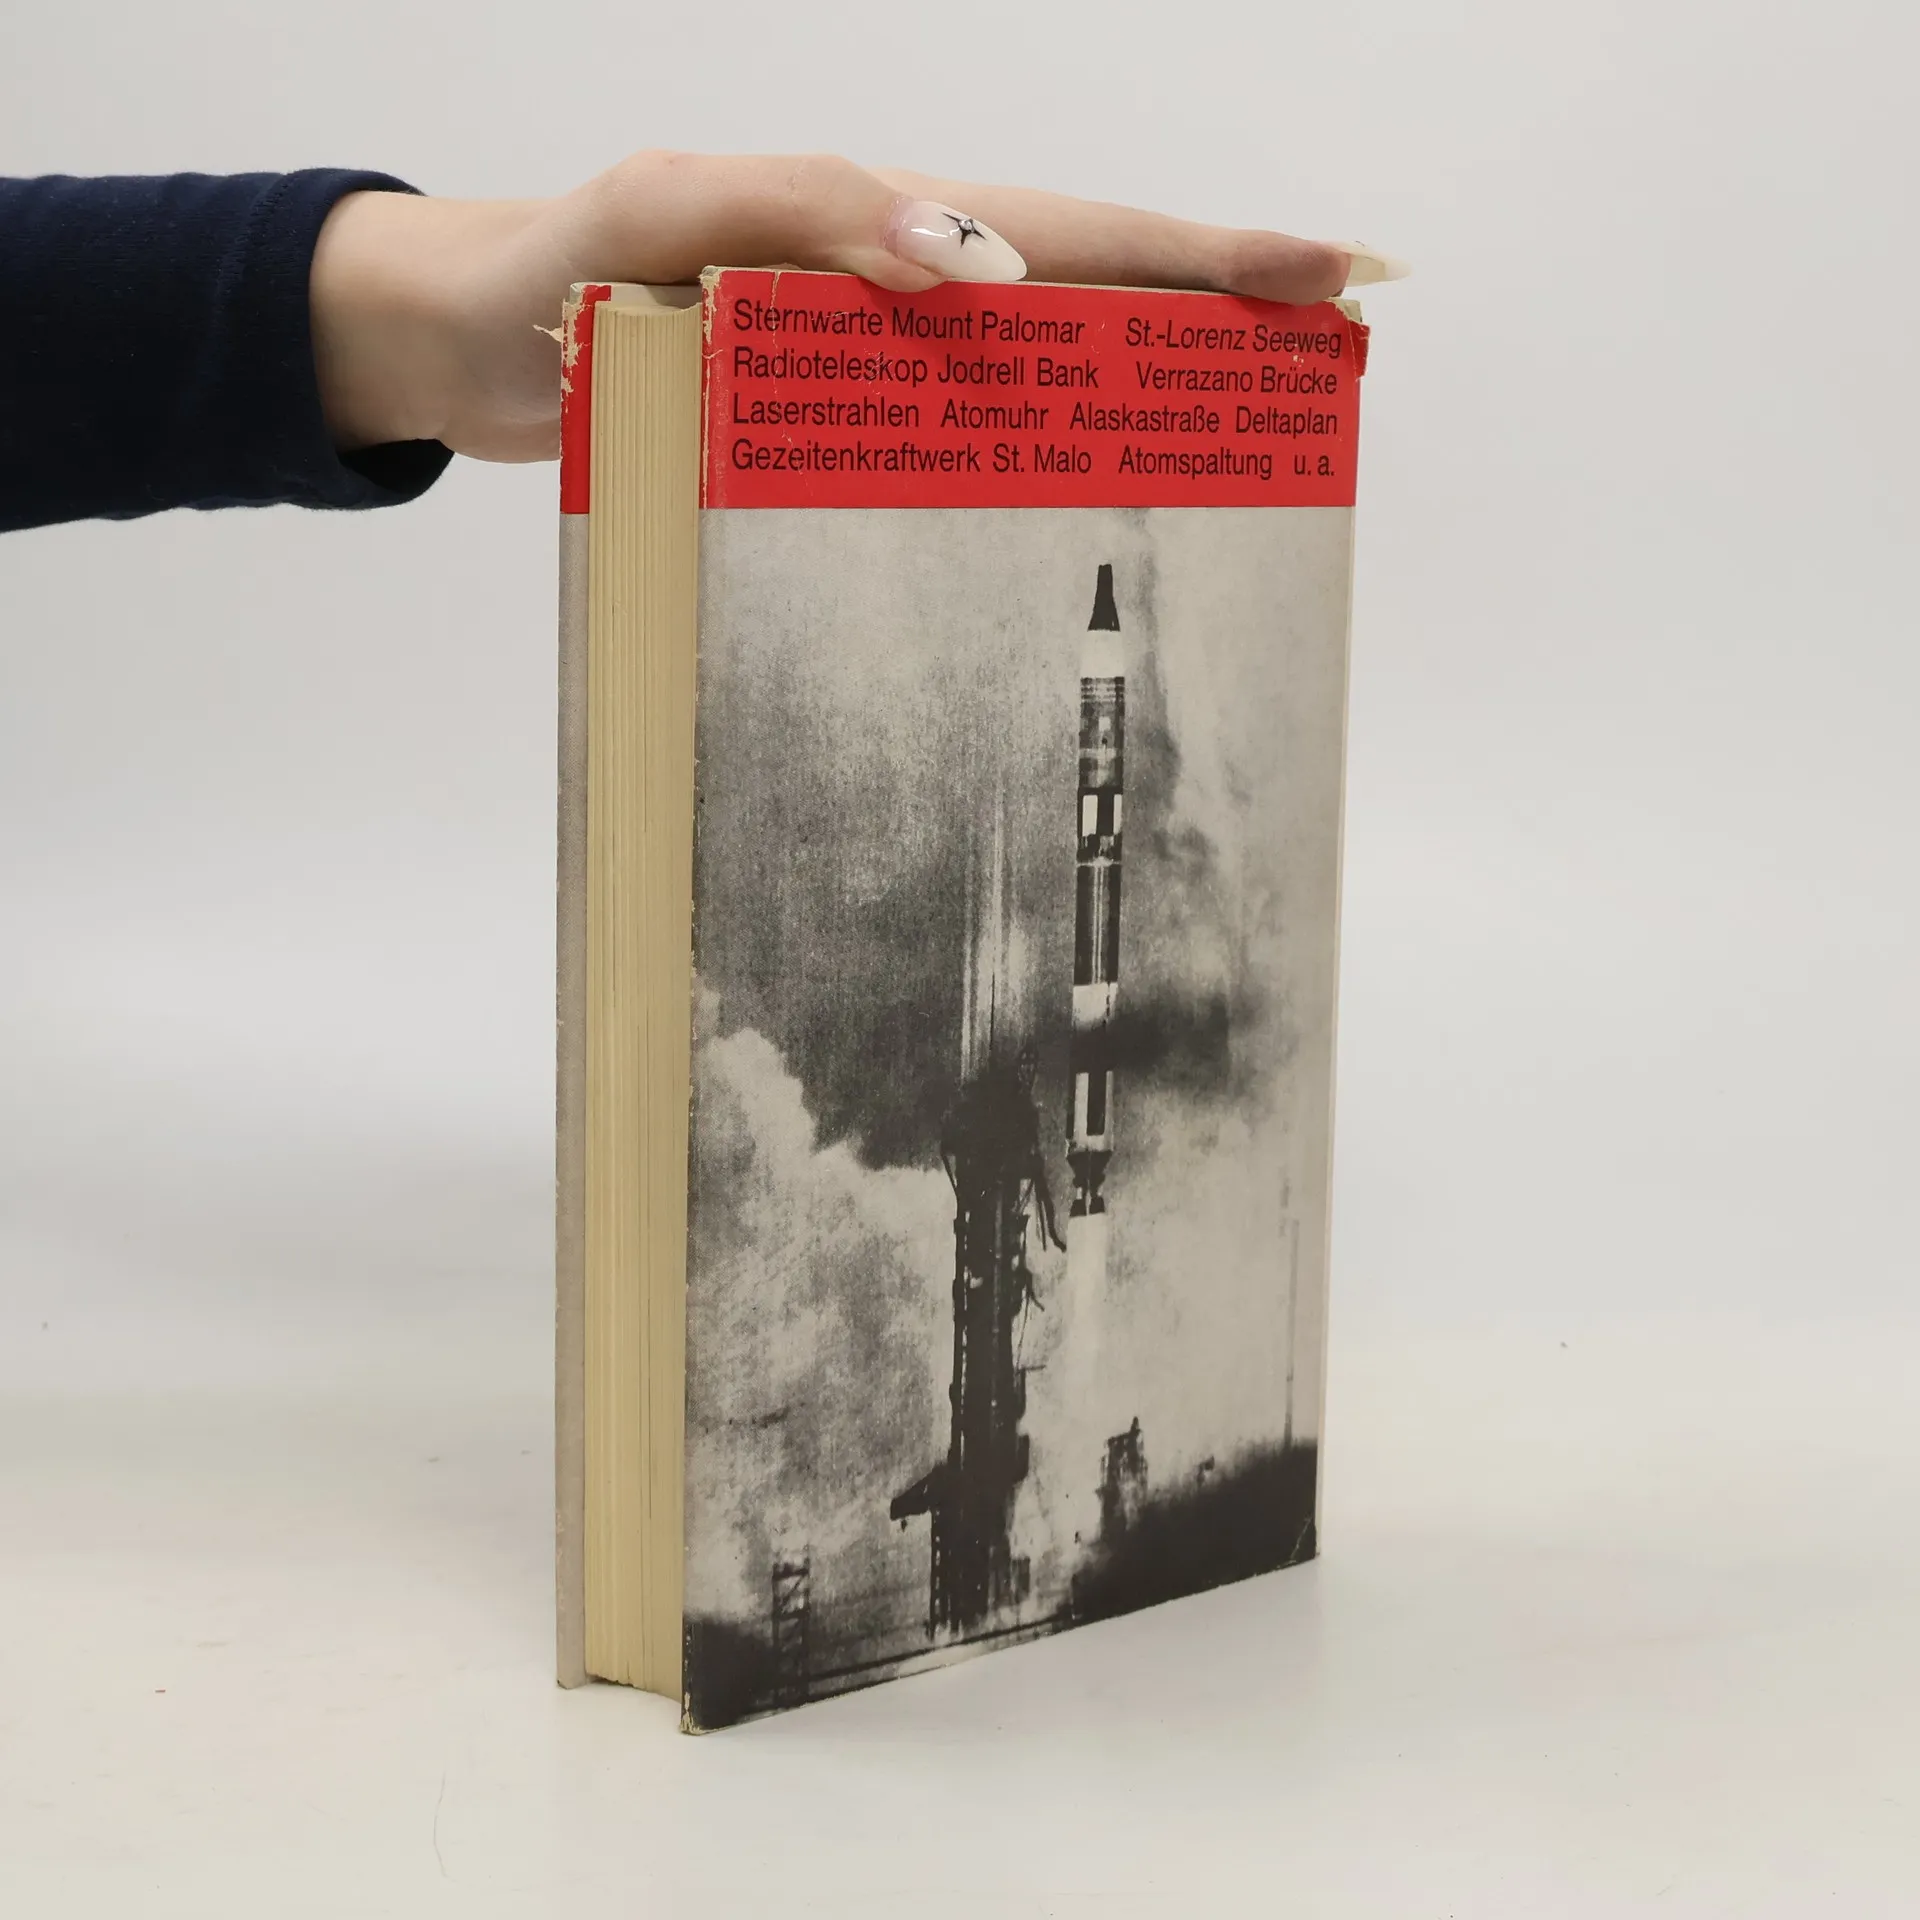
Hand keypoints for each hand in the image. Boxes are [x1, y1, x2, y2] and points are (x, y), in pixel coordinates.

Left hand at [310, 151, 1404, 461]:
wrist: (462, 346)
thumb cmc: (549, 264)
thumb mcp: (665, 211)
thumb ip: (804, 212)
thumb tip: (967, 263)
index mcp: (882, 230)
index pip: (1077, 238)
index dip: (1208, 259)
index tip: (1334, 276)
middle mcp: (897, 306)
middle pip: (1090, 310)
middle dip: (1218, 329)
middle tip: (1337, 365)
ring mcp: (869, 384)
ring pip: (1034, 395)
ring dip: (1141, 417)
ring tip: (1246, 462)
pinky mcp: (824, 453)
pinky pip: (946, 466)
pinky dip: (1020, 492)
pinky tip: (1068, 536)